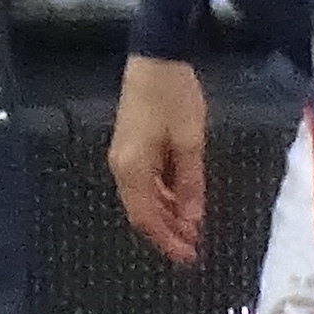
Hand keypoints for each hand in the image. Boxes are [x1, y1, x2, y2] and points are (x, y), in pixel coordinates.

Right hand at [108, 50, 210, 265]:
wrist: (156, 56)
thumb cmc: (174, 97)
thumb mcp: (189, 142)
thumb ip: (190, 184)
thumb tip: (192, 220)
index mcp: (133, 169)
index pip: (148, 218)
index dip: (168, 240)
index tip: (189, 257)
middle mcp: (121, 168)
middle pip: (141, 212)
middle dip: (166, 232)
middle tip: (192, 249)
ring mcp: (122, 157)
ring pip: (142, 199)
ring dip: (165, 216)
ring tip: (190, 229)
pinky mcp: (129, 147)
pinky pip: (143, 183)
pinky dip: (162, 197)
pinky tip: (180, 202)